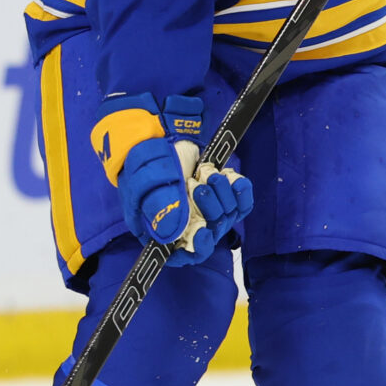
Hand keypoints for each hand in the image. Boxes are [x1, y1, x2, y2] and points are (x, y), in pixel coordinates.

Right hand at [91, 92, 251, 266]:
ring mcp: (205, 209)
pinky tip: (231, 178)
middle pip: (210, 235)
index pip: (182, 255)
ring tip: (207, 173)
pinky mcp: (221, 194)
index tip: (203, 231)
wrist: (157, 131)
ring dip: (223, 195)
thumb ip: (158, 207)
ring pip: (227, 217)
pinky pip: (241, 202)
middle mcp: (185, 224)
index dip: (197, 248)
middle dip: (209, 210)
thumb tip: (175, 233)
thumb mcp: (145, 183)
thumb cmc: (143, 161)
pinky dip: (241, 191)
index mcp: (161, 230)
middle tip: (198, 185)